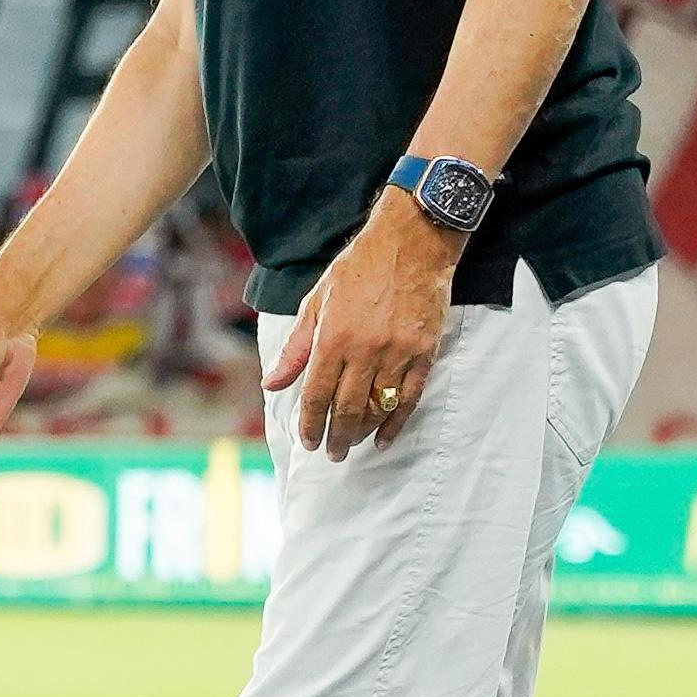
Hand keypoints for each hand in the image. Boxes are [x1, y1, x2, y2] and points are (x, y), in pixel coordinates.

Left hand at [262, 192, 458, 459]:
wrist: (412, 243)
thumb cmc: (359, 268)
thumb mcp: (318, 300)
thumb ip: (296, 347)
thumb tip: (272, 382)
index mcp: (333, 336)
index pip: (317, 394)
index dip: (310, 424)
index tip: (307, 442)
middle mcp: (365, 349)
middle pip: (347, 408)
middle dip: (336, 436)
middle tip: (330, 453)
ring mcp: (398, 352)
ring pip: (378, 407)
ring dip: (362, 433)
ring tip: (351, 446)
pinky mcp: (424, 352)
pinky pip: (410, 398)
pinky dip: (396, 423)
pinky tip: (384, 438)